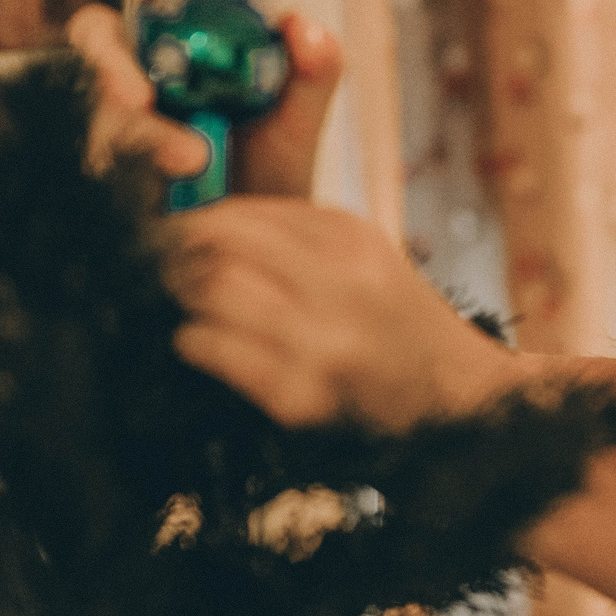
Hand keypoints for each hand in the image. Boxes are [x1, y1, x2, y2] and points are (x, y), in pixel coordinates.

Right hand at [66, 0, 344, 197]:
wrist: (256, 237)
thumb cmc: (273, 165)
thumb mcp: (301, 116)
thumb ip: (315, 69)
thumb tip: (302, 26)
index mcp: (192, 28)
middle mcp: (143, 62)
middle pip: (99, 33)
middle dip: (110, 60)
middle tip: (139, 99)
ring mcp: (116, 113)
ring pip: (96, 104)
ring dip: (137, 132)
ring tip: (191, 160)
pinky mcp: (104, 161)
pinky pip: (99, 156)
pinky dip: (135, 168)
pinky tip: (169, 190)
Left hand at [167, 198, 522, 429]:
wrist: (459, 399)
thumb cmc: (396, 323)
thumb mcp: (363, 254)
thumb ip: (293, 234)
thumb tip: (200, 226)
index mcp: (350, 239)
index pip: (241, 215)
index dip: (191, 223)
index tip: (167, 235)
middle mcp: (339, 283)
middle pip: (218, 248)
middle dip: (174, 257)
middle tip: (157, 268)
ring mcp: (321, 343)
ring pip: (212, 294)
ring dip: (182, 298)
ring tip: (179, 304)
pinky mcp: (302, 397)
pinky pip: (218, 352)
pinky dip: (194, 342)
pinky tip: (196, 342)